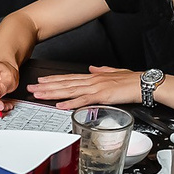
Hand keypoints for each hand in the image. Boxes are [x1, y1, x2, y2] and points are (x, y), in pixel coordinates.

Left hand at [25, 66, 139, 110]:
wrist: (142, 83)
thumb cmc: (131, 80)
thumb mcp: (113, 72)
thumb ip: (101, 71)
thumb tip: (93, 68)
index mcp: (93, 77)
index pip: (68, 78)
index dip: (53, 79)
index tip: (41, 81)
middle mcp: (91, 81)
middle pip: (64, 84)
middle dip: (46, 86)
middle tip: (31, 88)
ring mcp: (95, 88)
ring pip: (69, 91)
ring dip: (52, 93)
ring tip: (39, 95)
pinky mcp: (101, 96)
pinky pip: (83, 101)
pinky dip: (70, 103)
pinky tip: (60, 105)